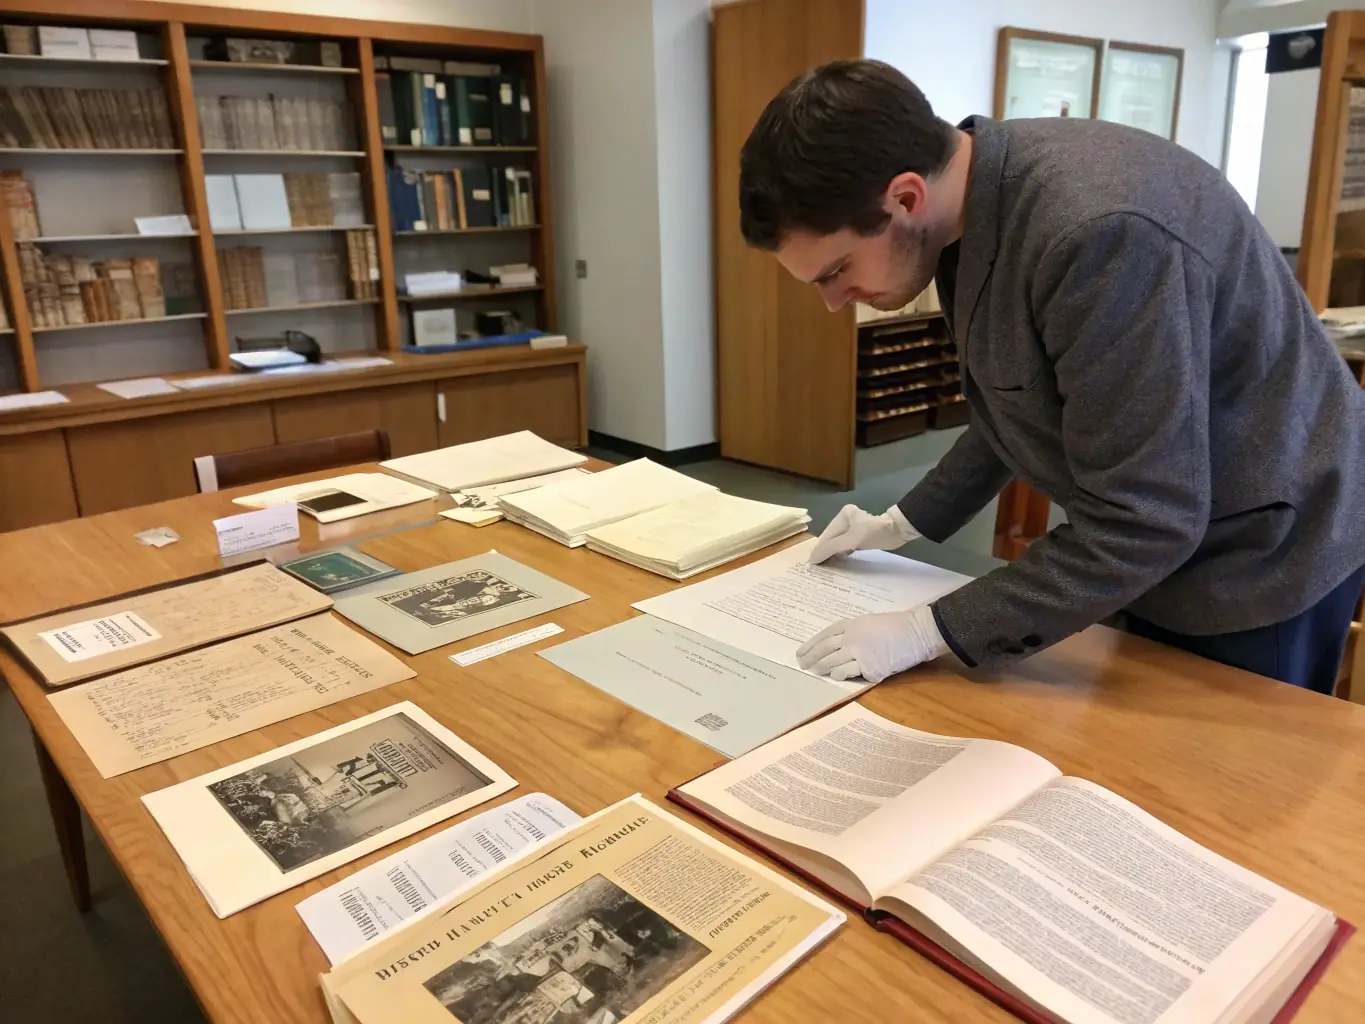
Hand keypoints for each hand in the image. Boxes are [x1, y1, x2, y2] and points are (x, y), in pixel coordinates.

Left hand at [795, 605, 946, 682]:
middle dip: (810, 657)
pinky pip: (848, 672)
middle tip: (802, 664)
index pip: (824, 635)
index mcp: (851, 624)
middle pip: (824, 649)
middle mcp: (851, 637)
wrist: (916, 632)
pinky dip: (839, 675)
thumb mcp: (869, 622)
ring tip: (814, 672)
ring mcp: (859, 653)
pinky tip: (835, 677)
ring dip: (821, 668)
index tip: (800, 652)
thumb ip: (853, 632)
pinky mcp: (869, 668)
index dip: (810, 644)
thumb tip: (839, 645)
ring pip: (832, 662)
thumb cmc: (896, 626)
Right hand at [809, 504, 918, 563]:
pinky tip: (839, 561)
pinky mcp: (860, 535)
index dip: (819, 550)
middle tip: (818, 568)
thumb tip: (812, 559)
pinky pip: (846, 545)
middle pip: (831, 539)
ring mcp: (853, 527)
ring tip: (826, 566)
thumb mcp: (851, 540)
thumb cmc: (875, 533)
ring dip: (833, 554)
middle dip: (825, 552)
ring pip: (838, 543)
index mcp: (842, 515)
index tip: (811, 564)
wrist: (898, 532)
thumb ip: (831, 548)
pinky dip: (842, 553)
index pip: (827, 535)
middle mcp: (845, 519)